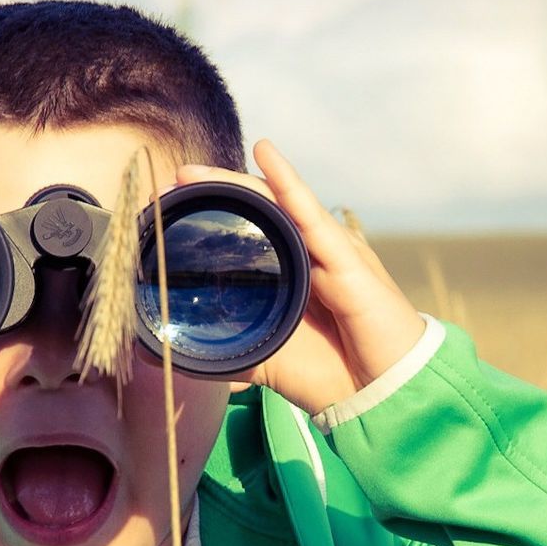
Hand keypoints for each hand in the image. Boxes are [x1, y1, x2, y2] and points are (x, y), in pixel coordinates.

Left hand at [176, 139, 425, 415]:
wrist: (383, 393)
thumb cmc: (331, 375)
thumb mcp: (264, 361)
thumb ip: (222, 357)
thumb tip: (163, 358)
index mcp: (291, 272)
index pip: (245, 230)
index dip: (210, 215)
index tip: (164, 210)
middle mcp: (309, 252)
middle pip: (254, 208)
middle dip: (211, 191)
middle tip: (169, 181)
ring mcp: (328, 249)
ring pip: (273, 202)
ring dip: (231, 182)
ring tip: (190, 171)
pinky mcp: (345, 256)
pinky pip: (309, 211)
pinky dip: (285, 179)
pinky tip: (264, 152)